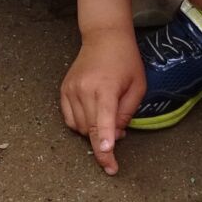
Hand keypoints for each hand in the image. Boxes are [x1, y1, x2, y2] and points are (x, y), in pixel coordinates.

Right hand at [60, 28, 144, 175]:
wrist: (104, 37)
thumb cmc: (125, 60)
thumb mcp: (137, 87)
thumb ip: (127, 113)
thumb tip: (116, 135)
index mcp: (104, 89)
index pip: (103, 125)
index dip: (105, 147)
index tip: (108, 163)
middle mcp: (83, 90)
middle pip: (90, 130)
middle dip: (104, 140)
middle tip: (120, 132)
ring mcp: (70, 90)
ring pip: (79, 127)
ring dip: (93, 132)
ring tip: (108, 118)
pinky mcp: (64, 90)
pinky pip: (69, 119)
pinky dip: (81, 125)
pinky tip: (93, 115)